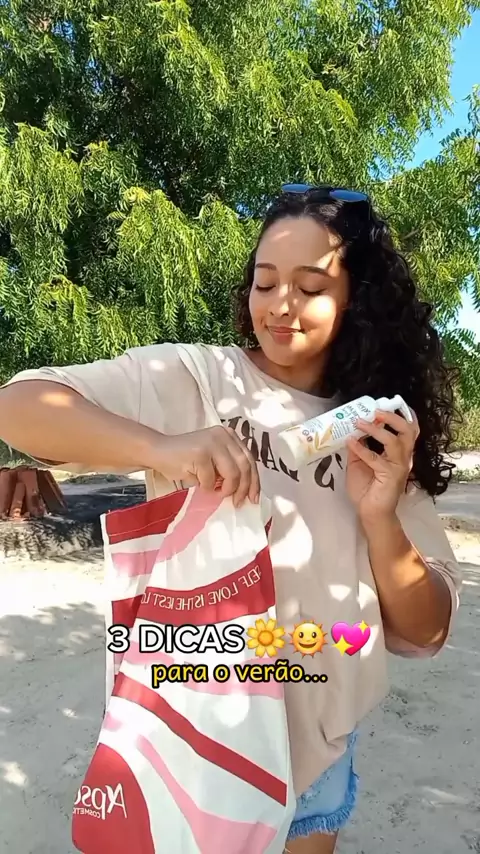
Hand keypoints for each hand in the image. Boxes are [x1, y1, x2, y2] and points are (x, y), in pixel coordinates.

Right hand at [153, 426, 259, 507]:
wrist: (157, 451)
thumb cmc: (185, 459)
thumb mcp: (213, 460)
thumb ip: (229, 467)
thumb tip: (246, 491)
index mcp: (229, 435)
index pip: (249, 459)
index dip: (254, 480)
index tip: (253, 497)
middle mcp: (223, 435)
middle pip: (245, 466)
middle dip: (244, 488)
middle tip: (238, 502)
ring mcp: (212, 442)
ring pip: (232, 473)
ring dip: (226, 489)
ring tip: (216, 493)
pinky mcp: (200, 453)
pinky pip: (211, 479)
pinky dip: (206, 487)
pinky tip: (199, 484)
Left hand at [345, 408, 418, 526]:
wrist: (371, 513)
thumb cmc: (367, 489)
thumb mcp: (359, 463)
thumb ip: (359, 447)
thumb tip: (351, 431)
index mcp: (399, 453)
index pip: (408, 430)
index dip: (401, 415)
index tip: (385, 404)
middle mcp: (404, 458)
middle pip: (409, 431)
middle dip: (393, 418)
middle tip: (376, 411)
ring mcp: (399, 467)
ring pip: (395, 442)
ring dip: (376, 430)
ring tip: (360, 423)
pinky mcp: (391, 476)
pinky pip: (377, 459)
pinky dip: (362, 449)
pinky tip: (350, 442)